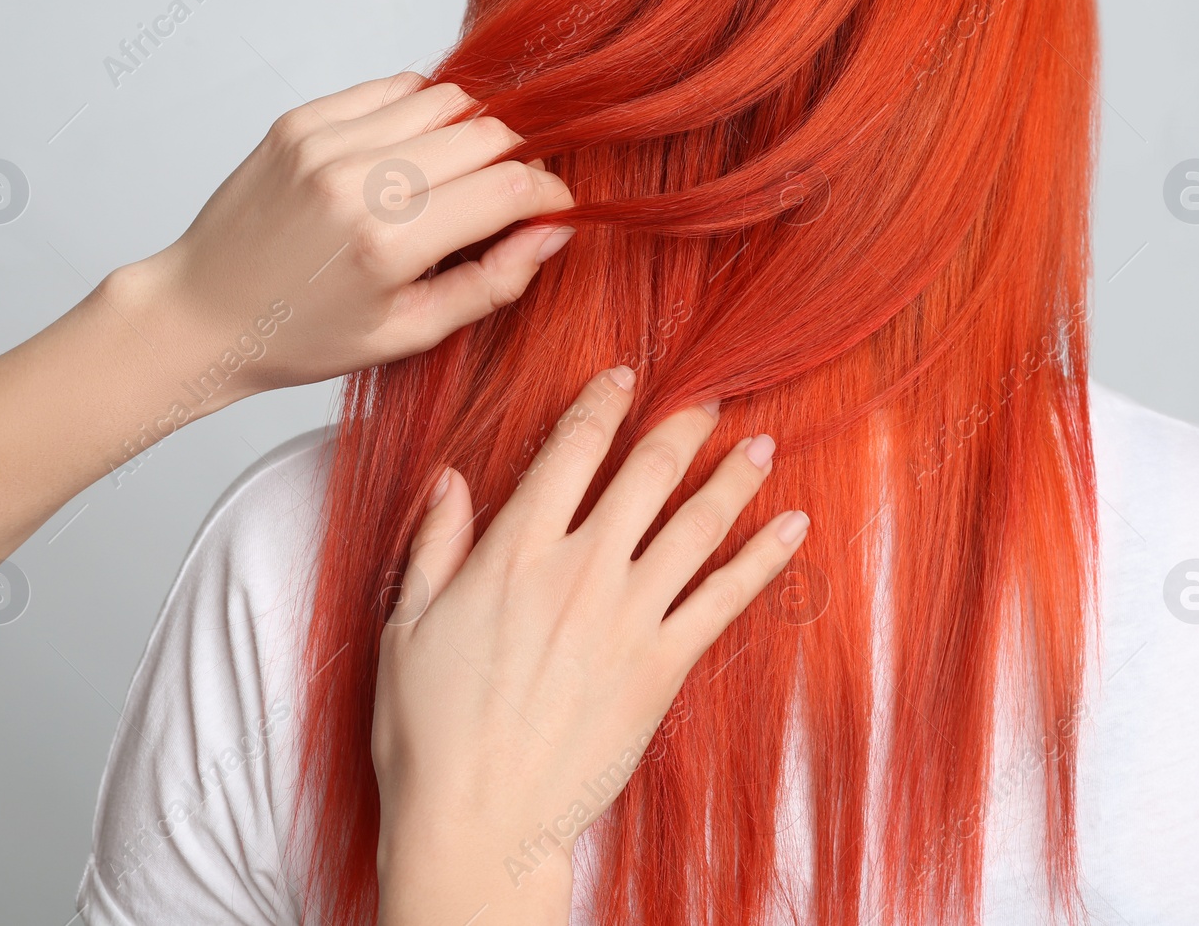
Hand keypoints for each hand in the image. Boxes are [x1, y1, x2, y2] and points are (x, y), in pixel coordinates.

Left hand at [107, 71, 575, 404]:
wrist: (202, 311)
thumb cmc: (300, 336)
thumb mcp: (408, 333)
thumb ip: (491, 284)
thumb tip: (553, 232)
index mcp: (388, 244)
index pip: (508, 188)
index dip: (550, 196)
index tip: (554, 210)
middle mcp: (357, 180)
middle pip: (486, 133)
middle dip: (517, 162)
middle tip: (510, 198)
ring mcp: (324, 141)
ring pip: (446, 99)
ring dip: (472, 132)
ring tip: (459, 177)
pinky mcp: (302, 119)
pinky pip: (394, 88)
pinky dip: (422, 113)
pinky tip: (415, 154)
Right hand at [371, 366, 810, 924]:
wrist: (478, 821)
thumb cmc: (429, 732)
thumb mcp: (405, 624)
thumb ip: (434, 542)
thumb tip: (452, 478)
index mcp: (512, 551)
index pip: (570, 450)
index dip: (602, 403)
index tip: (625, 377)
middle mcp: (579, 570)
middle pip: (646, 474)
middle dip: (684, 427)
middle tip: (714, 397)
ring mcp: (627, 618)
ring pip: (696, 526)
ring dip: (734, 478)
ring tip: (762, 445)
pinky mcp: (662, 667)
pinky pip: (725, 599)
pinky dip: (764, 559)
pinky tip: (793, 528)